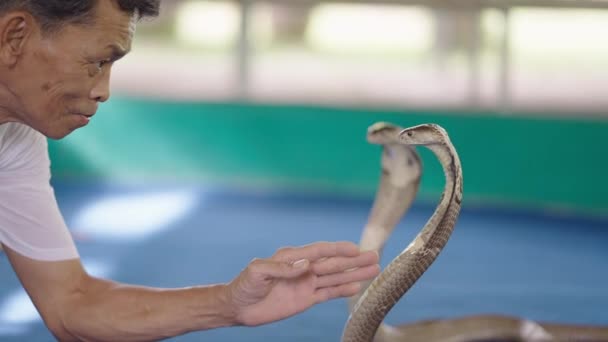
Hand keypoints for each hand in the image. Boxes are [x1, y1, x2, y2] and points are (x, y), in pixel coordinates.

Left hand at [225, 241, 379, 325]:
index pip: (319, 251)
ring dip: (354, 273)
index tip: (355, 248)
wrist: (238, 307)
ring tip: (374, 269)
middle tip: (374, 256)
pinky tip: (357, 286)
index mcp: (291, 257)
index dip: (337, 250)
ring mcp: (306, 283)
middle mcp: (302, 268)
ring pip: (335, 277)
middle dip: (354, 260)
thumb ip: (281, 268)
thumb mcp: (257, 272)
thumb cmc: (244, 285)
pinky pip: (328, 293)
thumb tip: (305, 264)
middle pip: (333, 263)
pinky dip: (343, 290)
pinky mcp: (306, 298)